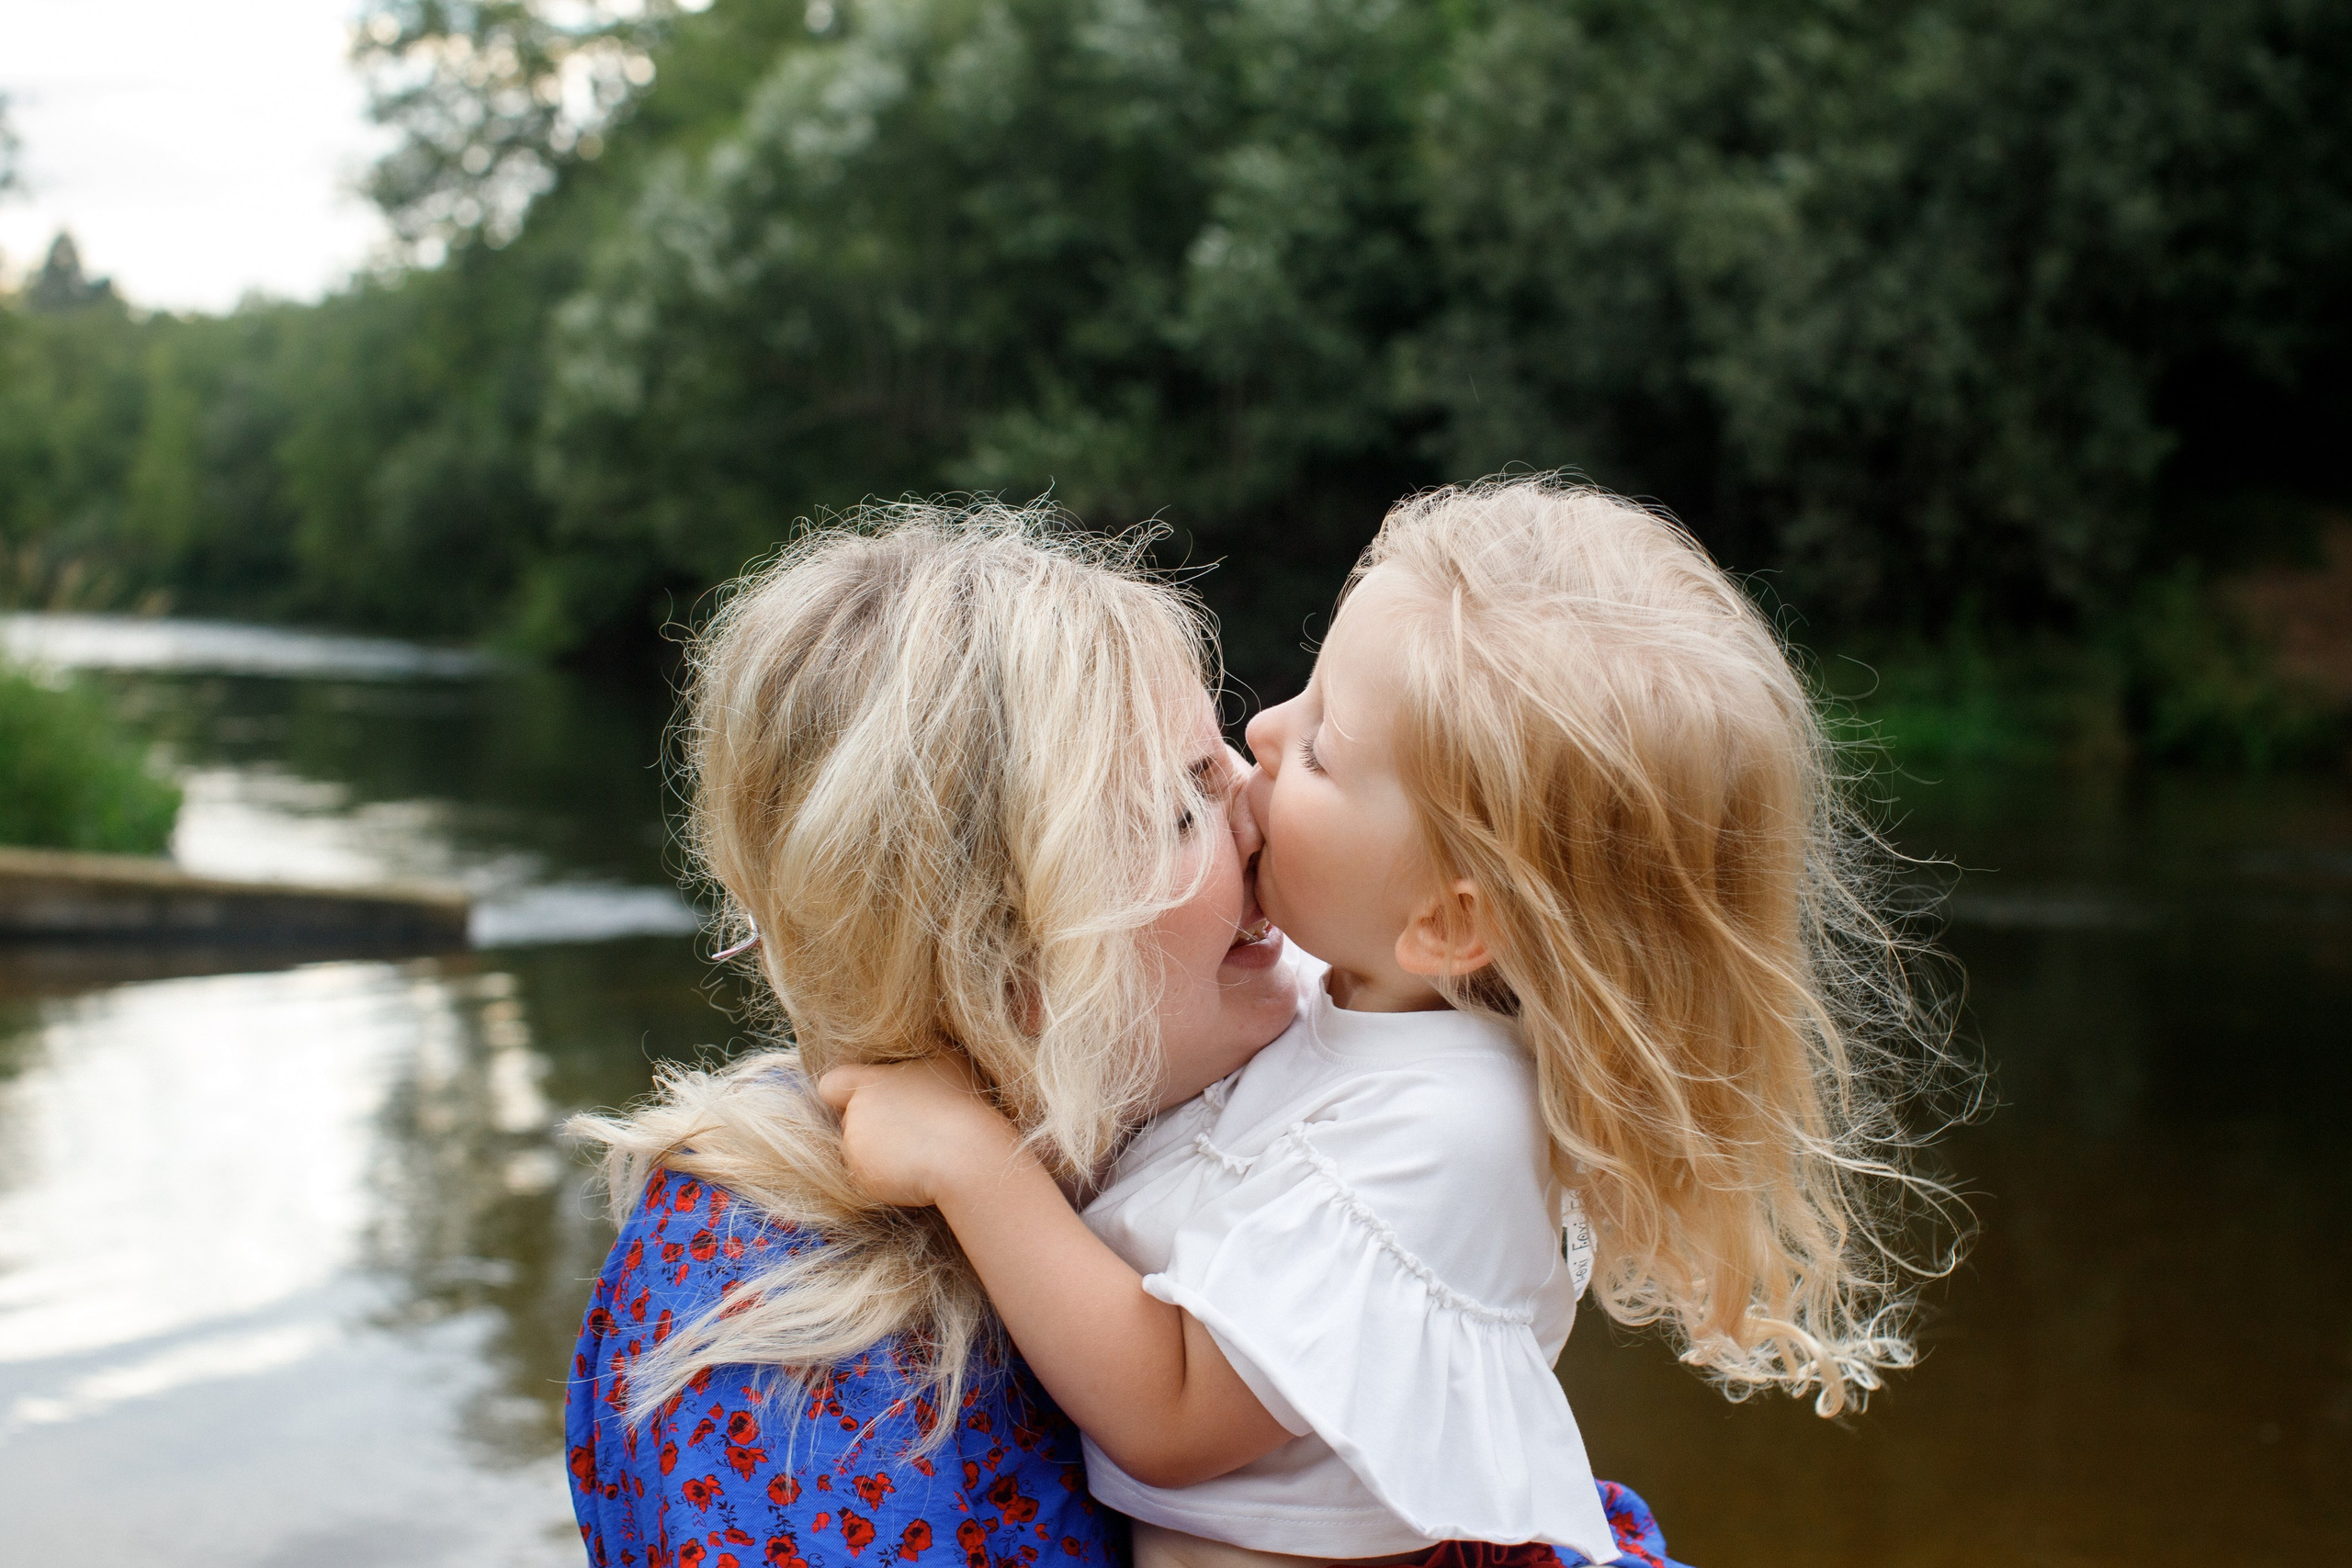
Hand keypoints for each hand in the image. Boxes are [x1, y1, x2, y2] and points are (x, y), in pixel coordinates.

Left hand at [816, 1056, 1024, 1207]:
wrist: (964, 1154)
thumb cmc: (961, 1105)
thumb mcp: (949, 1061)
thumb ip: (928, 1048)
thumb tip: (927, 1039)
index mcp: (870, 1082)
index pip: (832, 1084)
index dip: (842, 1093)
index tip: (862, 1101)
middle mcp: (856, 1113)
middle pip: (849, 1121)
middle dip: (871, 1126)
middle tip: (906, 1131)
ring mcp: (855, 1146)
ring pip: (857, 1150)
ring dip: (876, 1152)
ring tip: (914, 1153)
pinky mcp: (860, 1176)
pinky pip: (864, 1177)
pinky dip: (882, 1177)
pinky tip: (911, 1172)